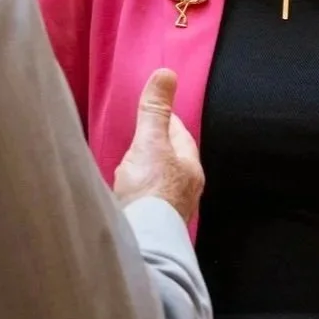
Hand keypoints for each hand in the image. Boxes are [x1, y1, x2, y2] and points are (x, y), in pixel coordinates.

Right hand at [113, 68, 203, 221]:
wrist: (143, 244)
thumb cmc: (150, 192)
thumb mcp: (150, 143)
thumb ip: (155, 111)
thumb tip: (167, 74)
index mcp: (190, 166)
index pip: (181, 135)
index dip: (166, 121)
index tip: (153, 114)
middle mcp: (187, 189)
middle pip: (172, 161)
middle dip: (156, 149)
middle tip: (139, 140)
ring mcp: (172, 209)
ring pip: (161, 183)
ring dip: (147, 174)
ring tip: (130, 169)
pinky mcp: (156, 226)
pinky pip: (149, 203)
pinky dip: (139, 196)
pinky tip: (127, 199)